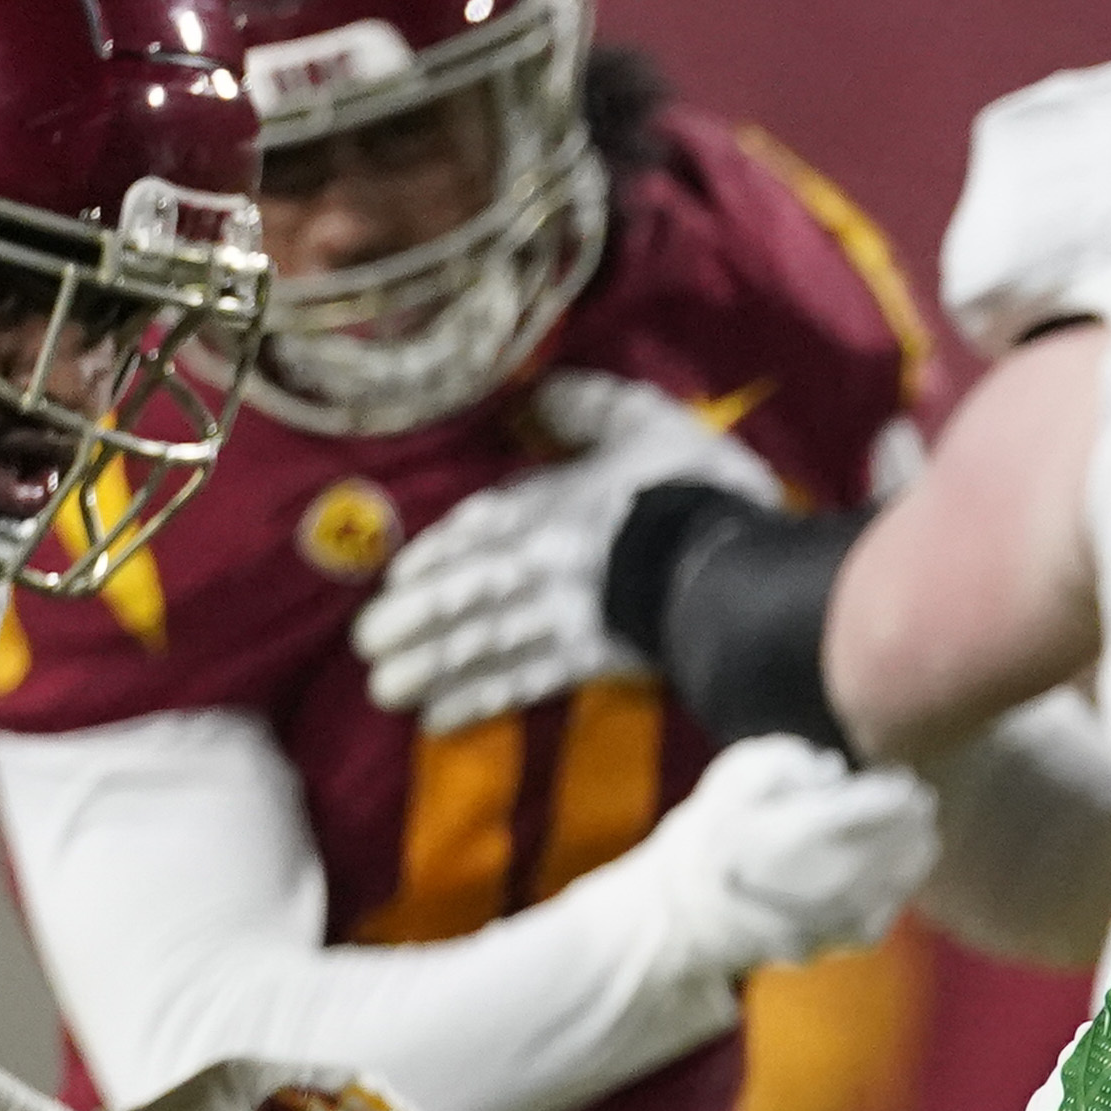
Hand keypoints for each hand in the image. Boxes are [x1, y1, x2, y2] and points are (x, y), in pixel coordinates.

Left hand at [353, 370, 782, 730]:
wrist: (742, 559)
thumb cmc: (694, 486)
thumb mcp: (645, 420)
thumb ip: (587, 406)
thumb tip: (537, 392)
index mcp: (548, 502)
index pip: (474, 529)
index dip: (432, 557)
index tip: (396, 580)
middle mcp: (538, 560)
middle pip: (461, 592)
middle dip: (411, 622)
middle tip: (368, 647)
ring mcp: (561, 614)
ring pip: (478, 642)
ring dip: (428, 667)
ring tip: (386, 691)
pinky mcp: (590, 660)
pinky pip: (523, 682)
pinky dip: (478, 701)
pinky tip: (440, 718)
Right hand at [623, 734, 941, 986]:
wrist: (692, 909)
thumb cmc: (720, 829)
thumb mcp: (735, 777)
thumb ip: (784, 763)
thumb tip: (832, 772)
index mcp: (782, 838)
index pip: (854, 813)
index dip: (888, 796)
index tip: (903, 779)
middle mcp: (806, 883)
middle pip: (880, 850)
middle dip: (908, 824)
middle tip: (922, 801)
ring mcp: (823, 921)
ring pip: (888, 885)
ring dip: (913, 854)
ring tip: (923, 830)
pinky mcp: (829, 946)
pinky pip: (880, 914)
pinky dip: (898, 887)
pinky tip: (910, 864)